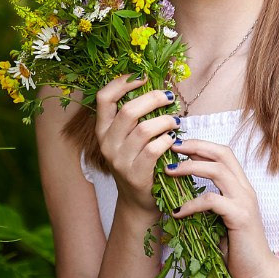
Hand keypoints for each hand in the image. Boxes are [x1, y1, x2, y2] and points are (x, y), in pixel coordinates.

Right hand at [95, 74, 180, 216]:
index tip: (142, 76)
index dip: (122, 83)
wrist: (138, 200)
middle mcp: (107, 144)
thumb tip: (156, 86)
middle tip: (168, 97)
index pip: (104, 98)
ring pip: (144, 129)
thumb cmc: (138, 160)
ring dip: (165, 120)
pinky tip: (173, 139)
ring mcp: (119, 160)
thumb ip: (135, 116)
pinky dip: (167, 140)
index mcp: (102, 130)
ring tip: (175, 120)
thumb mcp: (128, 138)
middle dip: (152, 98)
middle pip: (128, 110)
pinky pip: (154, 149)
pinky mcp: (135, 174)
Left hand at [164, 140, 275, 277]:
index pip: (224, 154)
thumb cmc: (238, 250)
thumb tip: (182, 195)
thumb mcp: (221, 221)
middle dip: (196, 146)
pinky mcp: (240, 217)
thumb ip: (210, 205)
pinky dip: (192, 203)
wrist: (259, 274)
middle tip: (172, 147)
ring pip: (217, 171)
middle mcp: (245, 189)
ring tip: (170, 171)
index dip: (202, 145)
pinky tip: (177, 211)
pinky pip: (212, 201)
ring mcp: (244, 202)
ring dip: (191, 167)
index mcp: (242, 188)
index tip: (179, 145)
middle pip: (222, 154)